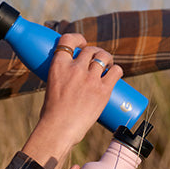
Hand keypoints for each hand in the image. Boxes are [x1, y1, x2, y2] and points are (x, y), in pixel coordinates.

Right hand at [22, 33, 122, 168]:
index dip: (78, 39)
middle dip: (94, 52)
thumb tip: (73, 80)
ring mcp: (90, 78)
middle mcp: (75, 68)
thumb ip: (63, 78)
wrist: (59, 129)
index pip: (69, 40)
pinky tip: (115, 72)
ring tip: (107, 65)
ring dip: (107, 58)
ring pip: (104, 57)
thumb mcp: (52, 86)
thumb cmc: (52, 113)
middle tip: (96, 60)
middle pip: (90, 50)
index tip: (82, 44)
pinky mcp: (103, 90)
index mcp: (58, 65)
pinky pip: (116, 71)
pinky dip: (117, 70)